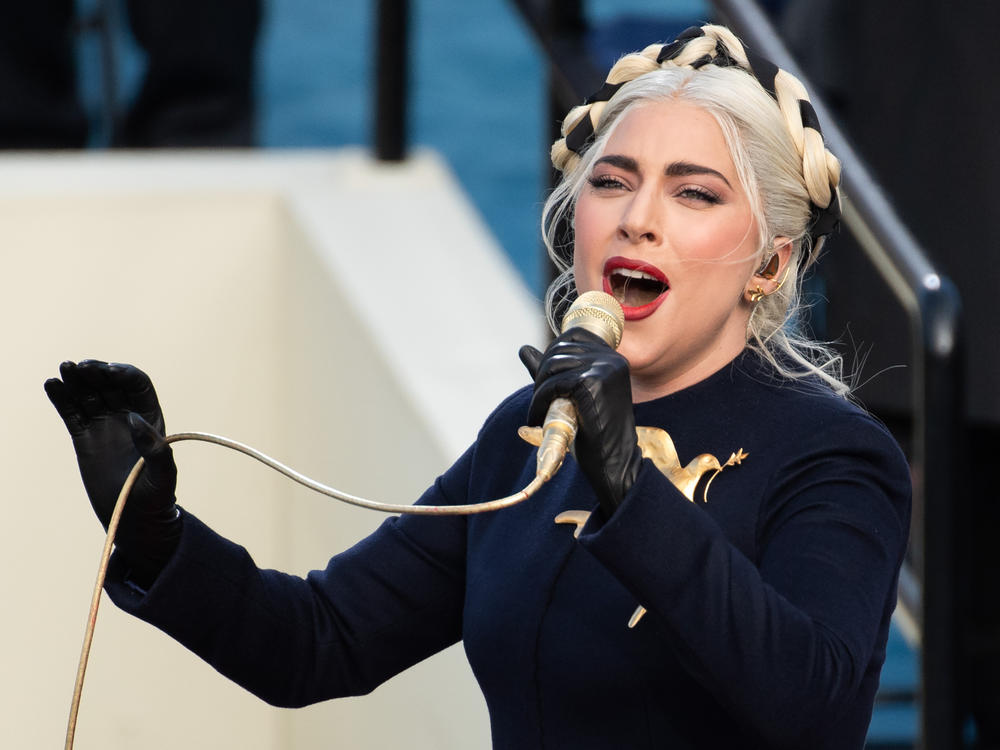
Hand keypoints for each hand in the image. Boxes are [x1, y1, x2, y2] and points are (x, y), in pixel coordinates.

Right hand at [45, 360, 179, 585]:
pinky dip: (62, 398)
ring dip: (77, 380)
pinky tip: (52, 385)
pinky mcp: (84, 438)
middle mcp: (127, 417)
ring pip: (89, 395)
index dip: (125, 374)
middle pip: (110, 384)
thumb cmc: (156, 498)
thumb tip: (134, 420)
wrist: (134, 519)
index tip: (111, 371)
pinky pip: (72, 413)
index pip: (138, 385)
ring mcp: (104, 426)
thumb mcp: (163, 475)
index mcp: (150, 418)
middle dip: (97, 372)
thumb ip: (155, 450)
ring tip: (64, 368)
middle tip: (81, 366)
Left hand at [519, 328, 641, 517]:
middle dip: (541, 374)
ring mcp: (604, 368)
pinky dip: (539, 401)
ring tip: (538, 412)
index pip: (572, 335)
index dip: (551, 355)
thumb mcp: (573, 395)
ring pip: (553, 365)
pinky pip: (553, 384)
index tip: (547, 382)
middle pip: (559, 349)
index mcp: (612, 357)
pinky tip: (538, 418)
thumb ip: (552, 371)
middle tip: (539, 402)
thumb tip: (523, 349)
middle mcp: (611, 358)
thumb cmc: (594, 432)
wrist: (614, 463)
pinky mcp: (592, 383)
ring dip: (538, 390)